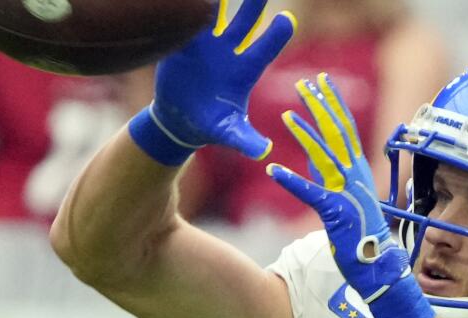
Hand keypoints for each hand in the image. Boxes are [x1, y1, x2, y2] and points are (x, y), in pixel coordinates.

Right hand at [128, 0, 295, 165]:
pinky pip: (185, 21)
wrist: (180, 120)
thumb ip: (246, 140)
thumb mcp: (229, 134)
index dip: (277, 34)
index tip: (287, 18)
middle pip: (246, 20)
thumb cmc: (211, 126)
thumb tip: (265, 152)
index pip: (267, 47)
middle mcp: (230, 51)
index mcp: (246, 70)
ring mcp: (207, 44)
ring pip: (215, 13)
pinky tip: (184, 0)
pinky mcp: (182, 43)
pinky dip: (185, 8)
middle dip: (254, 2)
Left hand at [268, 74, 433, 317]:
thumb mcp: (344, 199)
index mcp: (357, 171)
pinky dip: (291, 180)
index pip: (345, 129)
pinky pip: (310, 192)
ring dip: (304, 134)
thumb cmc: (361, 236)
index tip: (322, 81)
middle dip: (322, 106)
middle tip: (307, 83)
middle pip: (338, 132)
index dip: (333, 104)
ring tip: (286, 114)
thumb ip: (329, 179)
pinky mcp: (335, 212)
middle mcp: (354, 176)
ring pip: (324, 155)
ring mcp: (347, 193)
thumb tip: (312, 162)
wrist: (379, 267)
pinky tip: (272, 169)